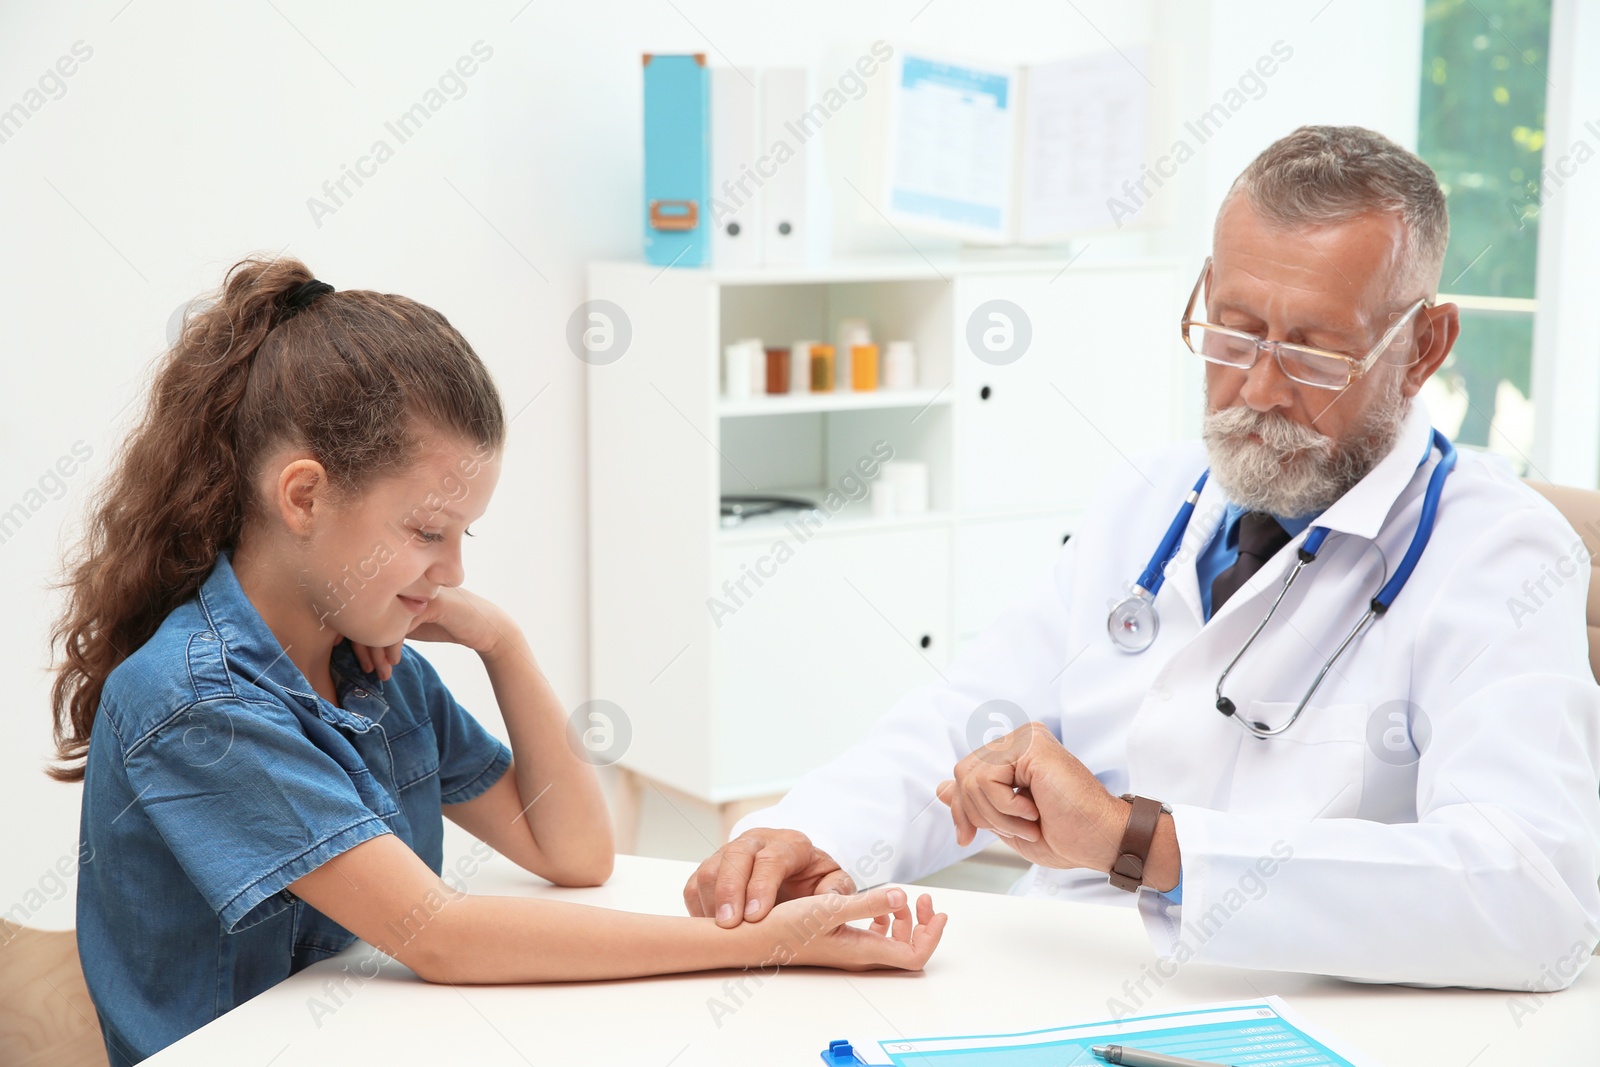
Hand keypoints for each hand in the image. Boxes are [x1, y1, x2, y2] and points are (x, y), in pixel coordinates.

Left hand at [350, 587, 523, 680]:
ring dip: (378, 651)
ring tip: (381, 672)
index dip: (353, 634)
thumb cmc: (444, 624)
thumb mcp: (408, 623)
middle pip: (367, 610)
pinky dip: (394, 646)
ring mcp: (419, 589)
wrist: (483, 628)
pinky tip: (396, 661)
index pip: (362, 603)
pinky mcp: (432, 602)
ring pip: (382, 619)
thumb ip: (385, 620)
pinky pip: (401, 625)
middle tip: (368, 669)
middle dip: (363, 646)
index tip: (357, 658)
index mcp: (396, 582)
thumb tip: (349, 635)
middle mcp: (405, 580)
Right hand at [684, 828, 855, 927]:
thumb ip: (837, 889)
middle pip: (735, 857)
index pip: (771, 858)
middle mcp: (756, 842)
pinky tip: (709, 929)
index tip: (756, 915)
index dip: (761, 886)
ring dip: (711, 901)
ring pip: (710, 869)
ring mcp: (729, 853)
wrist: (792, 868)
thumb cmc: (812, 878)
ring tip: (719, 932)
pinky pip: (694, 884)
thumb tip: (833, 899)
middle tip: (729, 924)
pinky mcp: (711, 868)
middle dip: (729, 891)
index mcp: (789, 844)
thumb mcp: (833, 880)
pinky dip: (697, 907)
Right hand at [762, 886, 945, 971]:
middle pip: (907, 951)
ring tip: (903, 900)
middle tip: (924, 900)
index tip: (938, 911)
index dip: (932, 937)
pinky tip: (874, 904)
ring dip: (905, 923)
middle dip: (923, 926)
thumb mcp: (826, 908)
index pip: (914, 956)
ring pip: (891, 944)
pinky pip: (873, 936)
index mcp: (862, 950)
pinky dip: (883, 920)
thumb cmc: (784, 927)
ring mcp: (849, 949)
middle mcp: (859, 954)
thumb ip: (865, 904)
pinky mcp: (837, 941)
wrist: (750, 938)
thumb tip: (901, 897)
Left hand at [936, 721, 1125, 873]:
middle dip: (978, 814)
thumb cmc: (1067, 834)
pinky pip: (988, 778)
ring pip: (972, 778)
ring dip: (996, 815)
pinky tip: (1034, 811)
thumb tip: (940, 787)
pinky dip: (1005, 806)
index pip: (964, 775)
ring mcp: (1025, 738)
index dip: (961, 810)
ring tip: (1029, 822)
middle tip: (1016, 829)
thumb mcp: (1005, 823)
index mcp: (1012, 757)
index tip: (967, 838)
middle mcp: (1018, 741)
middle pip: (962, 775)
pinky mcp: (1031, 744)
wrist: (1101, 839)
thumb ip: (974, 802)